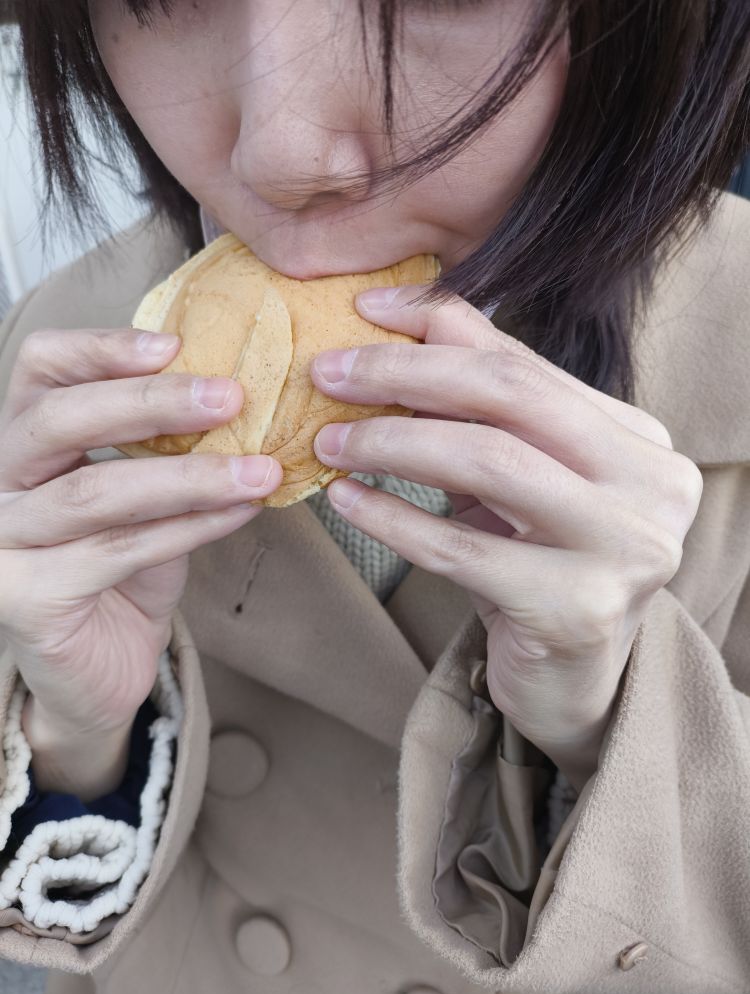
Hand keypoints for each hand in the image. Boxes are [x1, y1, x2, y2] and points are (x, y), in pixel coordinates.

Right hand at [0, 328, 281, 734]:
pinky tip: (241, 512)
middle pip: (60, 419)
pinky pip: (119, 550)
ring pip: (98, 491)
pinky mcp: (24, 596)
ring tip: (260, 469)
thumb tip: (239, 393)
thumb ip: (162, 445)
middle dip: (152, 402)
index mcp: (21, 440)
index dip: (103, 347)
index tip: (177, 344)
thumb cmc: (120, 568)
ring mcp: (2, 541)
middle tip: (232, 396)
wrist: (97, 669)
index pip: (40, 368)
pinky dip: (189, 529)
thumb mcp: (141, 493)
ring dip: (191, 475)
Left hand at [310, 286, 702, 790]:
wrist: (571, 678)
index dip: (436, 331)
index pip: (526, 364)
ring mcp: (625, 550)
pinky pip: (462, 550)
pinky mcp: (577, 610)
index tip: (363, 313)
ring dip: (392, 442)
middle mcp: (651, 486)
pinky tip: (344, 501)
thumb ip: (483, 398)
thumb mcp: (518, 474)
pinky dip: (393, 519)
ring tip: (329, 440)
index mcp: (639, 441)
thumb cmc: (537, 565)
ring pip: (489, 463)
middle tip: (329, 374)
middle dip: (407, 374)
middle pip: (512, 397)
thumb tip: (410, 310)